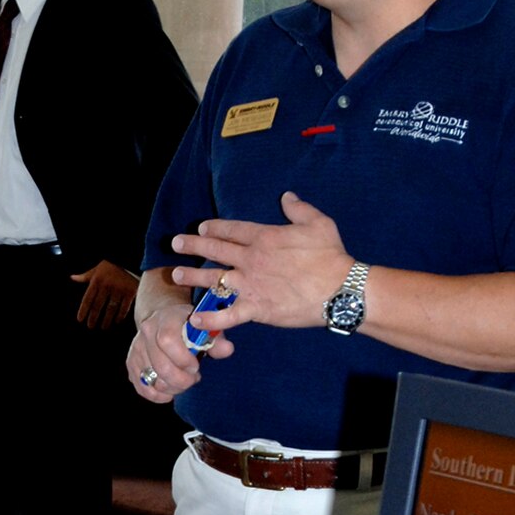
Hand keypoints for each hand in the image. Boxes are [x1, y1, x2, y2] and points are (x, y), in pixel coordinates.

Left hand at [71, 259, 138, 330]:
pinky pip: (124, 307)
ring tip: (104, 326)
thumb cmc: (111, 264)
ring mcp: (119, 290)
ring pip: (110, 309)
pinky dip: (120, 315)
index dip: (83, 310)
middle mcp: (106, 286)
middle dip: (93, 318)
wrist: (130, 258)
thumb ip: (85, 276)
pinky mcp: (130, 292)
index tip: (80, 319)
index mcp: (96, 281)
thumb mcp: (96, 269)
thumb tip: (72, 278)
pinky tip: (117, 320)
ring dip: (106, 319)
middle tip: (90, 326)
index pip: (87, 299)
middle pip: (98, 306)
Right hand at [128, 298, 209, 402]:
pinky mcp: (131, 363)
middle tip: (193, 379)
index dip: (182, 359)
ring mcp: (137, 348)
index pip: (167, 340)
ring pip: (151, 378)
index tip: (196, 367)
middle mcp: (147, 332)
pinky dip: (157, 395)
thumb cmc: (189, 325)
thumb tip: (227, 350)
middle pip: (160, 365)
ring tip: (184, 382)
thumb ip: (217, 339)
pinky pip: (141, 387)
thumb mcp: (205, 327)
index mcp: (166, 319)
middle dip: (180, 379)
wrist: (162, 317)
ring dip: (172, 388)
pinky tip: (170, 392)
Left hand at [168, 191, 352, 329]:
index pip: (232, 229)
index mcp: (264, 238)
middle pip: (215, 250)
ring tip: (175, 275)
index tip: (201, 228)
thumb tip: (287, 196)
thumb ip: (299, 209)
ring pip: (214, 280)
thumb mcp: (318, 223)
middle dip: (192, 246)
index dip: (215, 227)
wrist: (339, 289)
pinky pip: (228, 314)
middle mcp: (251, 260)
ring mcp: (250, 285)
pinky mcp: (256, 309)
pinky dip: (211, 318)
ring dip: (192, 277)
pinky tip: (195, 318)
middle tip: (175, 243)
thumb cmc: (331, 256)